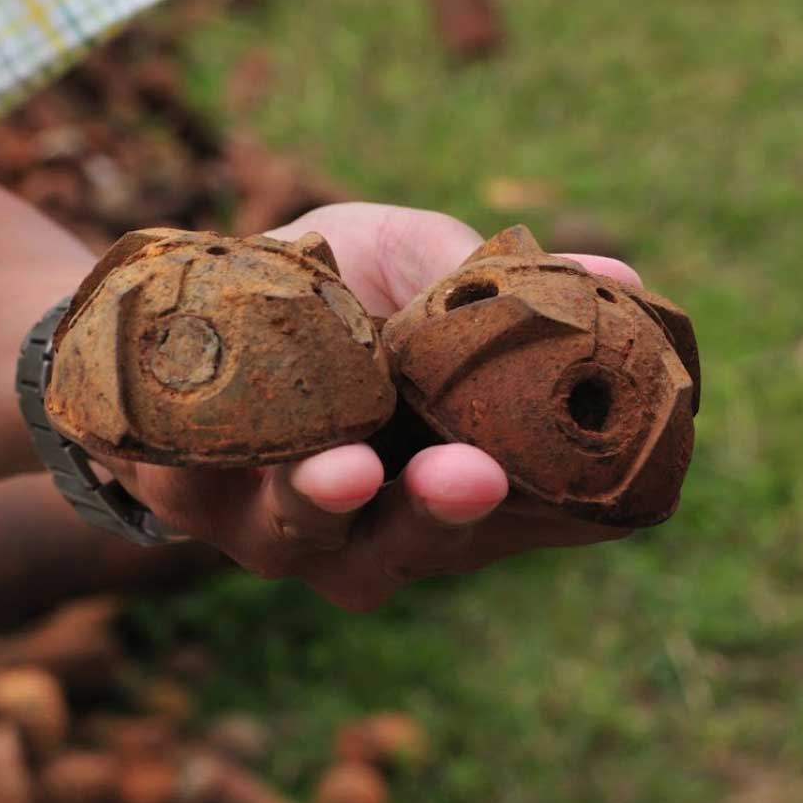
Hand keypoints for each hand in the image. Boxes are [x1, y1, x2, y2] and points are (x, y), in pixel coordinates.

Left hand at [105, 204, 640, 612]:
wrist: (183, 297)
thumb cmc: (326, 286)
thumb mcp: (407, 257)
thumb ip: (491, 277)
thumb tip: (619, 279)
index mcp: (464, 477)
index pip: (559, 516)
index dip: (593, 497)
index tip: (617, 463)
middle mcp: (390, 524)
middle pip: (437, 545)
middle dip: (450, 514)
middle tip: (477, 479)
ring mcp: (293, 529)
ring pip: (324, 541)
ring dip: (334, 504)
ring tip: (349, 471)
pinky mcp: (195, 503)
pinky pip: (216, 496)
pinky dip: (231, 463)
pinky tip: (249, 437)